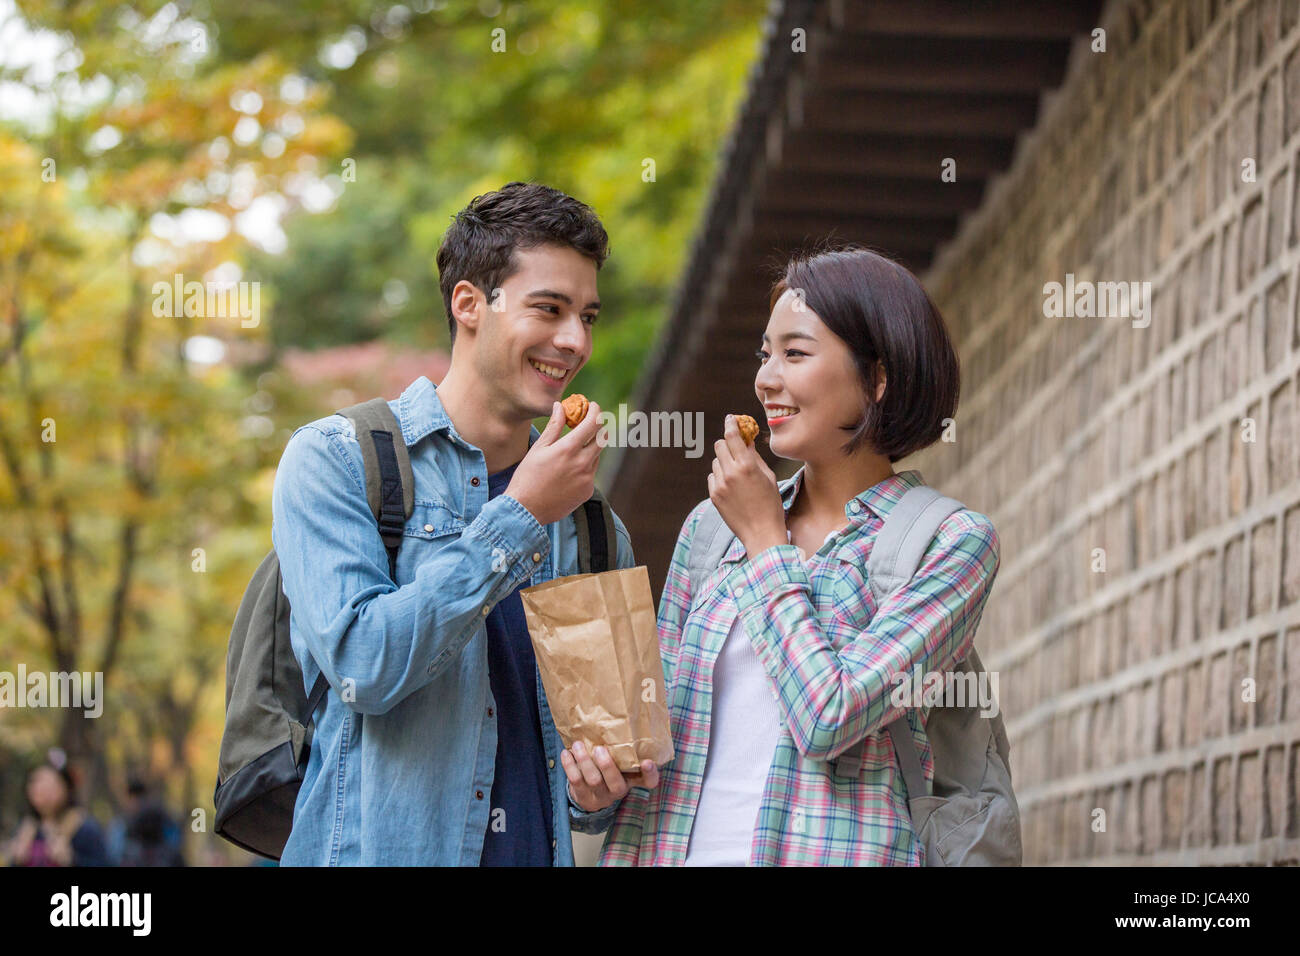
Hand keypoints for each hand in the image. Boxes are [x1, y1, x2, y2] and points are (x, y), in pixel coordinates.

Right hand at [505, 400, 605, 525]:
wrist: (526, 510)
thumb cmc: (527, 477)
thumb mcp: (538, 448)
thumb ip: (553, 426)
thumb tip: (560, 406)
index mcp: (568, 449)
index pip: (593, 423)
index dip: (595, 411)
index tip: (593, 406)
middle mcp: (582, 463)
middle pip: (602, 438)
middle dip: (597, 428)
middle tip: (587, 424)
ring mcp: (587, 479)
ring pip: (597, 456)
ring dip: (590, 448)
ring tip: (571, 450)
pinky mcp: (587, 491)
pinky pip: (591, 473)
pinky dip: (584, 466)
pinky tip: (567, 471)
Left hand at [561, 739, 659, 812]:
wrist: (589, 795)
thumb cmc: (607, 770)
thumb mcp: (618, 762)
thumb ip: (620, 748)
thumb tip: (616, 715)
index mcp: (632, 780)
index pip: (648, 782)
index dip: (650, 774)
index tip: (647, 761)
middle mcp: (618, 790)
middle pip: (616, 784)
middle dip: (607, 766)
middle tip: (599, 748)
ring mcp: (600, 796)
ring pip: (594, 781)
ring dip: (585, 761)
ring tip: (578, 745)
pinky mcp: (583, 796)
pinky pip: (576, 781)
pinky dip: (569, 766)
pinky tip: (566, 753)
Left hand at [708, 414, 785, 556]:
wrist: (761, 532)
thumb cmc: (770, 504)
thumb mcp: (768, 476)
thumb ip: (754, 457)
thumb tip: (746, 442)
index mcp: (747, 466)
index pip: (732, 436)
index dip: (731, 424)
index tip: (730, 419)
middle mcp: (730, 473)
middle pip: (719, 446)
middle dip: (727, 444)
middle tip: (736, 450)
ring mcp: (720, 485)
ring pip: (715, 462)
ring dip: (724, 462)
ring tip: (738, 476)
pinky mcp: (714, 496)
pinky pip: (712, 477)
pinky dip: (720, 477)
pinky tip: (732, 487)